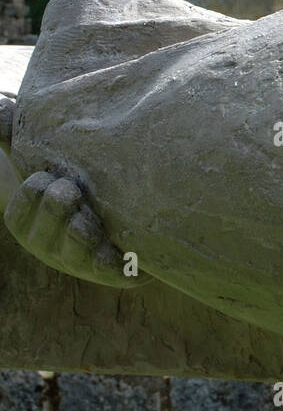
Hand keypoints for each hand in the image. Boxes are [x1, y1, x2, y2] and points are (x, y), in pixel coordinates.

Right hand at [4, 168, 146, 288]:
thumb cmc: (82, 188)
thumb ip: (21, 139)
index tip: (46, 176)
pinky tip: (112, 248)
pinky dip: (106, 260)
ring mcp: (82, 262)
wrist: (135, 224)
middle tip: (70, 189)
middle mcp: (53, 246)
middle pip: (43, 234)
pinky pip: (106, 271)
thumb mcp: (49, 163)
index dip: (30, 194)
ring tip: (87, 217)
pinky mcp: (115, 271)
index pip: (19, 212)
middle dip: (54, 209)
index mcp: (33, 223)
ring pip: (73, 253)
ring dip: (78, 232)